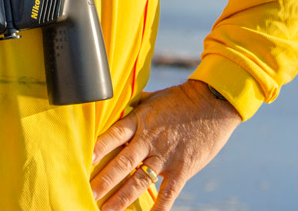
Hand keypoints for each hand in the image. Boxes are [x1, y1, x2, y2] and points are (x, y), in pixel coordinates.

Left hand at [90, 79, 241, 210]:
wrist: (215, 102)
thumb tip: (117, 105)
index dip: (98, 148)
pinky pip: (169, 192)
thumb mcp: (154, 98)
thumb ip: (134, 106)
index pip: (113, 135)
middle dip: (103, 180)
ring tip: (106, 210)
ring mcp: (166, 156)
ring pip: (139, 180)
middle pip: (122, 163)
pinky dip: (159, 207)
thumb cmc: (182, 98)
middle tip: (88, 193)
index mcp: (140, 120)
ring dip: (122, 197)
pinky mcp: (182, 169)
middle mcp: (149, 140)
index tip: (83, 160)